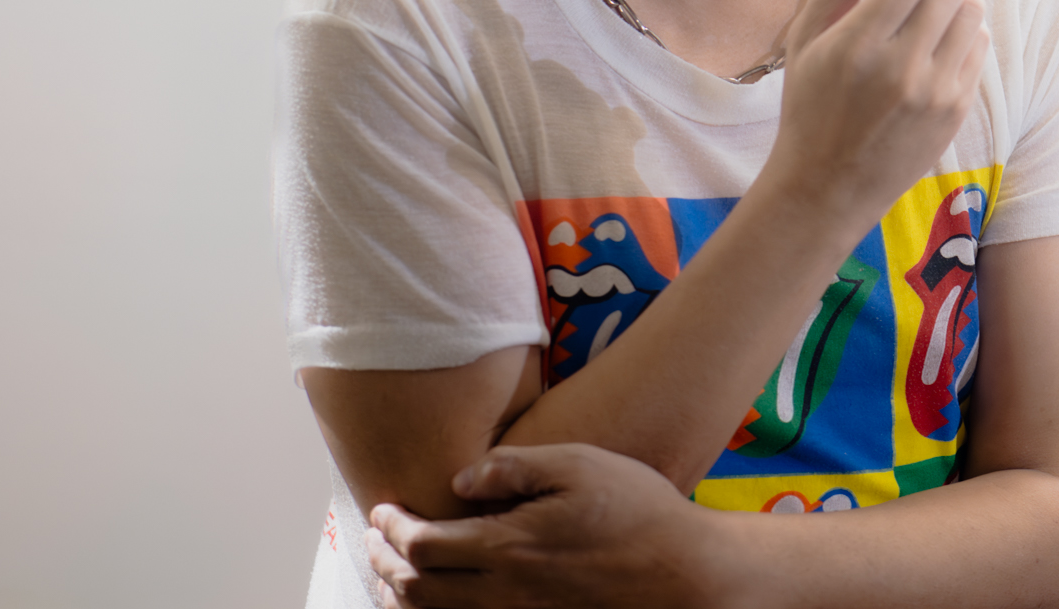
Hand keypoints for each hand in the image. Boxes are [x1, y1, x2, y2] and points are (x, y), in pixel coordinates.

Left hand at [366, 445, 714, 608]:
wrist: (682, 573)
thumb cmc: (637, 511)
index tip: (382, 510)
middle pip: (417, 589)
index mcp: (509, 546)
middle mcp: (504, 592)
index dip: (392, 529)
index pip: (423, 545)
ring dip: (401, 596)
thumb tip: (461, 478)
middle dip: (385, 563)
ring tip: (393, 573)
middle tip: (375, 540)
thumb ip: (516, 467)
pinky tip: (435, 601)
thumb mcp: (581, 464)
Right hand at [757, 0, 989, 235]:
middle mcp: (903, 69)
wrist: (827, 188)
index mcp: (859, 46)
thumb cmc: (809, 109)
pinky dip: (959, 34)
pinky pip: (977, 46)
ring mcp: (936, 93)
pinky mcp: (956, 111)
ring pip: (971, 11)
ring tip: (920, 15)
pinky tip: (929, 48)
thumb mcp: (806, 41)